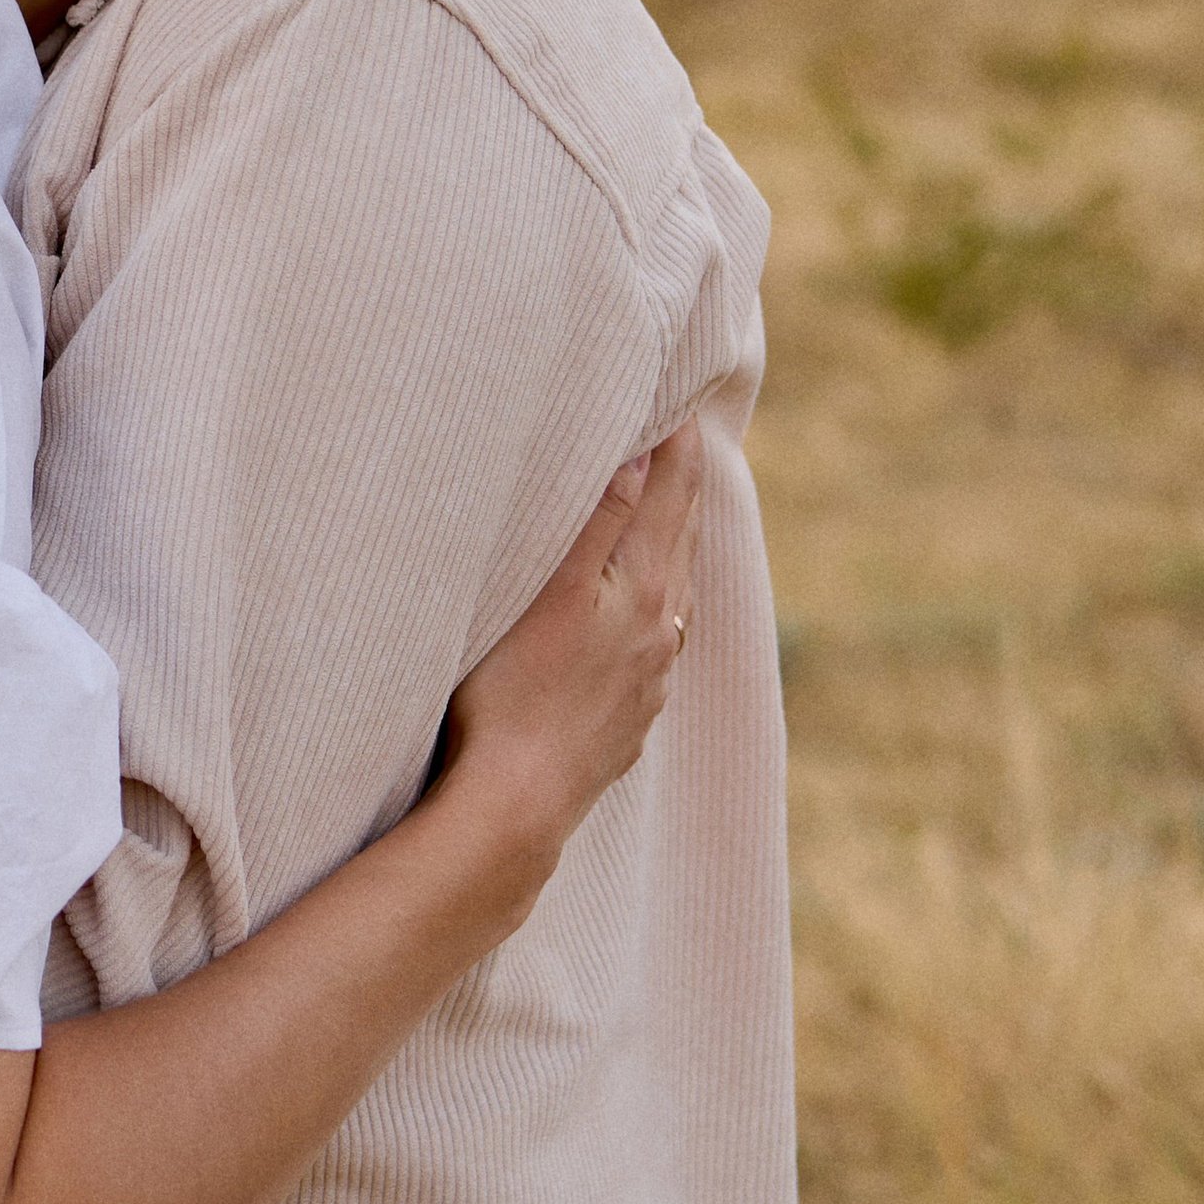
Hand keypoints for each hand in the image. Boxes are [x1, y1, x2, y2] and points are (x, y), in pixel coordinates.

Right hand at [446, 420, 704, 848]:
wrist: (515, 806)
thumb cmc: (516, 694)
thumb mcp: (554, 593)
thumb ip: (600, 522)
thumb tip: (646, 456)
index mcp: (648, 592)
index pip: (674, 495)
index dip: (679, 443)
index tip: (684, 396)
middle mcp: (663, 634)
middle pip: (684, 541)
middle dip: (684, 486)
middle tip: (688, 437)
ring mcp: (649, 682)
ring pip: (677, 596)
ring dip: (675, 547)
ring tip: (674, 517)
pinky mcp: (625, 721)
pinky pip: (657, 645)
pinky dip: (658, 607)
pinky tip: (647, 621)